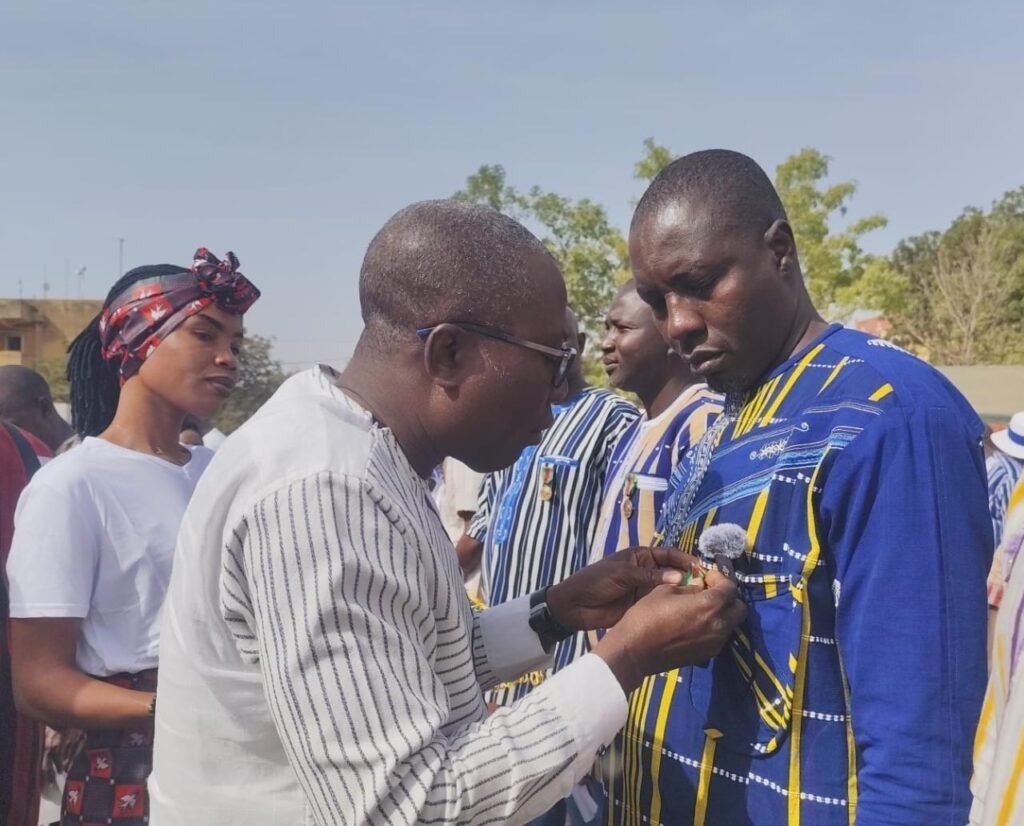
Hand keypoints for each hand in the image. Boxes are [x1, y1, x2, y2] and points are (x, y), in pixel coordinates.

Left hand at [546, 546, 698, 631]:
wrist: (576, 606)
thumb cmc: (596, 581)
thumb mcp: (622, 574)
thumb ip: (649, 576)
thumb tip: (680, 577)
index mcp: (641, 556)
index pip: (670, 554)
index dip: (686, 560)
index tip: (703, 568)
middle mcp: (648, 571)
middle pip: (674, 572)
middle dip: (690, 577)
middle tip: (708, 587)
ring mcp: (647, 590)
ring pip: (671, 589)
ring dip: (685, 593)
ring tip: (703, 599)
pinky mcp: (644, 606)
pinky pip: (663, 604)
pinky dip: (675, 607)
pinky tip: (688, 611)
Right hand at [593, 569, 745, 693]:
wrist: (635, 652)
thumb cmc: (647, 616)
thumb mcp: (664, 591)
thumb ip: (688, 587)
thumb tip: (699, 585)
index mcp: (710, 605)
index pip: (730, 587)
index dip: (720, 578)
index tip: (706, 576)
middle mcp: (720, 625)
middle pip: (739, 608)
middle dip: (728, 596)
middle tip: (709, 591)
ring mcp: (715, 643)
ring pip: (732, 624)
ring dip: (722, 612)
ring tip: (702, 607)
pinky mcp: (707, 654)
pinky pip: (720, 636)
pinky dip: (715, 626)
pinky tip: (696, 623)